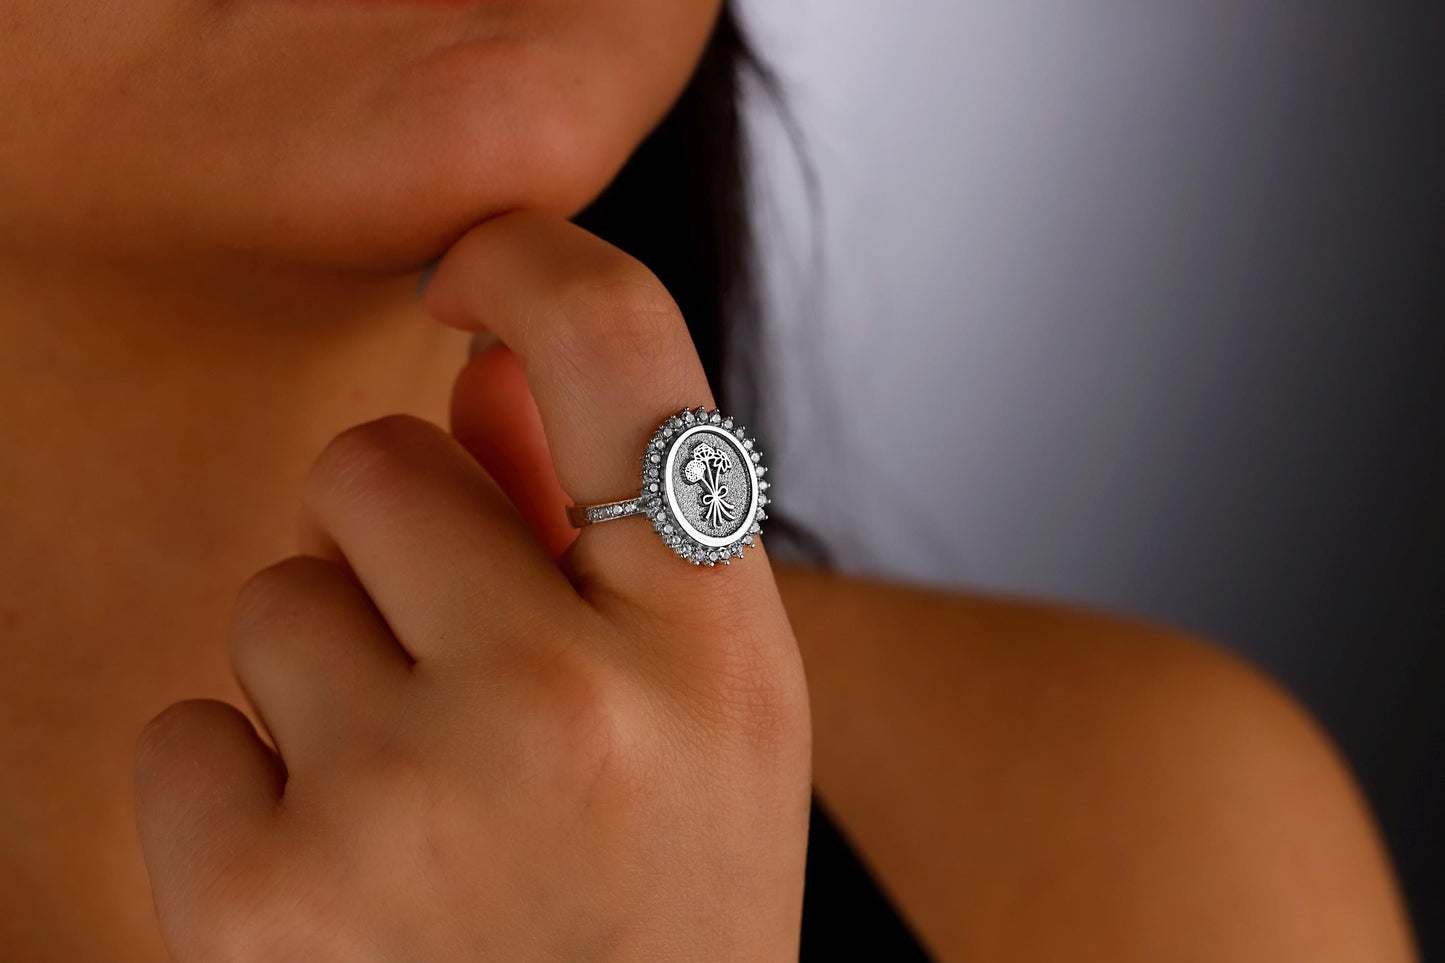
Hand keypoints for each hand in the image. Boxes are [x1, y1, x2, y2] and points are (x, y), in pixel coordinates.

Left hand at [132, 211, 812, 960]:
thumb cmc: (658, 912)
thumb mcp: (696, 717)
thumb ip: (595, 523)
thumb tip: (478, 364)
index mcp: (712, 644)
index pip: (620, 345)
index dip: (530, 261)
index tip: (471, 277)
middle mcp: (572, 703)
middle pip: (371, 462)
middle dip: (394, 548)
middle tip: (464, 689)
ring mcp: (411, 798)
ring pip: (271, 600)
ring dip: (324, 683)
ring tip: (421, 815)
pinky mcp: (262, 897)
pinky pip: (183, 732)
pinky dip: (241, 799)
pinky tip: (343, 890)